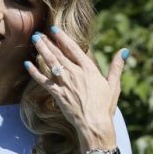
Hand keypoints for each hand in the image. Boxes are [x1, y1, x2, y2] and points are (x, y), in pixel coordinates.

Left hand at [24, 27, 128, 147]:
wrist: (94, 124)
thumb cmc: (105, 106)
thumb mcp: (113, 85)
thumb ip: (116, 67)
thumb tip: (124, 51)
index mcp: (89, 69)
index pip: (73, 48)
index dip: (62, 38)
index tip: (54, 29)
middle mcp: (75, 73)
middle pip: (59, 53)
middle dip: (48, 42)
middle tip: (38, 32)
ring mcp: (65, 83)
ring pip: (50, 63)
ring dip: (41, 50)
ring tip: (34, 40)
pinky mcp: (57, 94)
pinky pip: (43, 81)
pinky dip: (35, 72)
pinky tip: (28, 64)